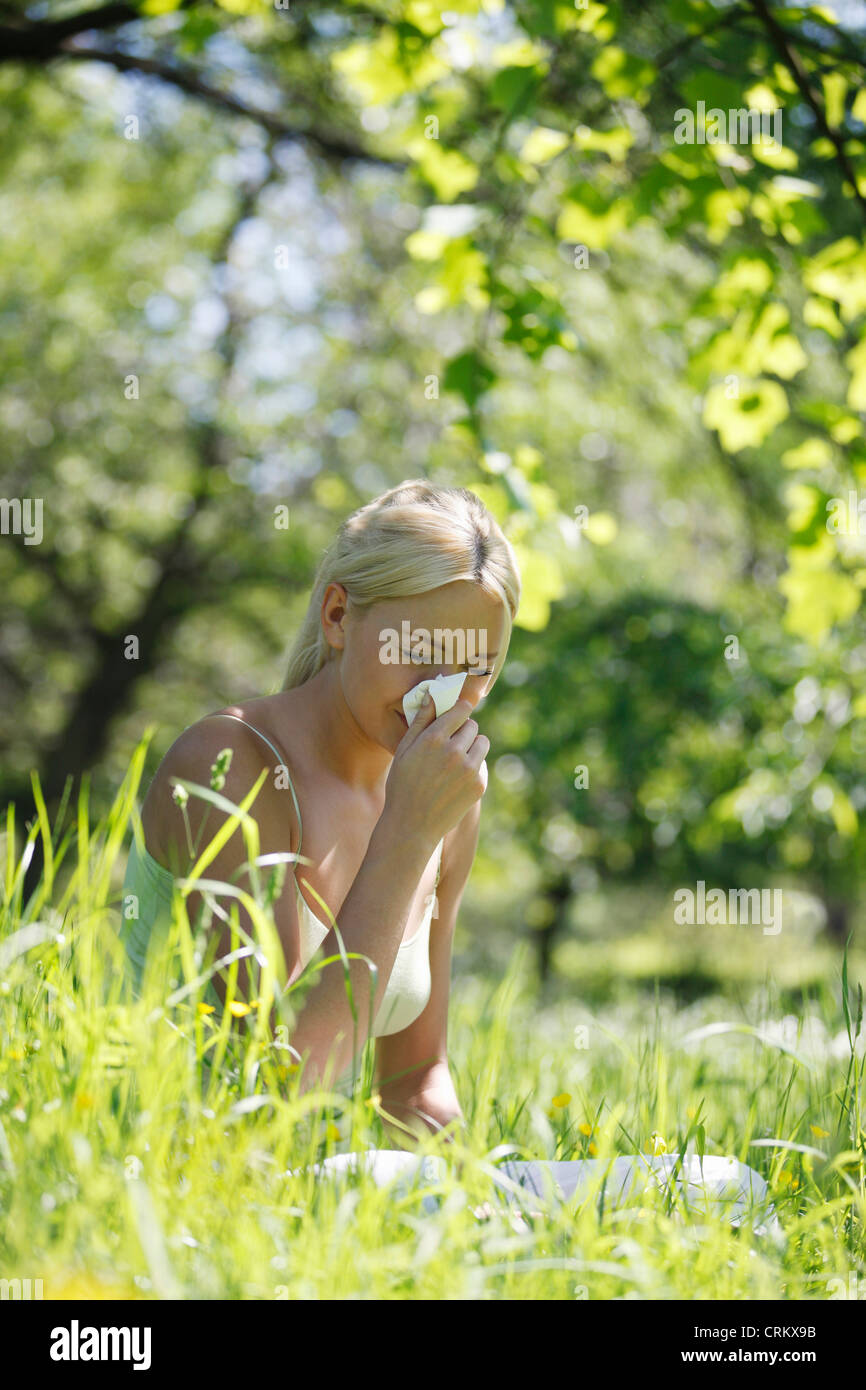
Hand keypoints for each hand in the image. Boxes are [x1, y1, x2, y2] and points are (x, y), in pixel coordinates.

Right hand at [382, 694, 488, 848]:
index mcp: (433, 739)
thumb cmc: (402, 785)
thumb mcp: (404, 750)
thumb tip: (433, 693)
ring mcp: (469, 769)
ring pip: (482, 743)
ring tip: (454, 762)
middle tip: (449, 744)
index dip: (460, 710)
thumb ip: (421, 720)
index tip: (458, 713)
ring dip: (471, 747)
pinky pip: (482, 764)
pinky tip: (455, 780)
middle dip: (463, 731)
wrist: (411, 826)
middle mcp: (454, 752)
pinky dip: (473, 767)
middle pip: (472, 726)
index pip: (461, 709)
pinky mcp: (479, 785)